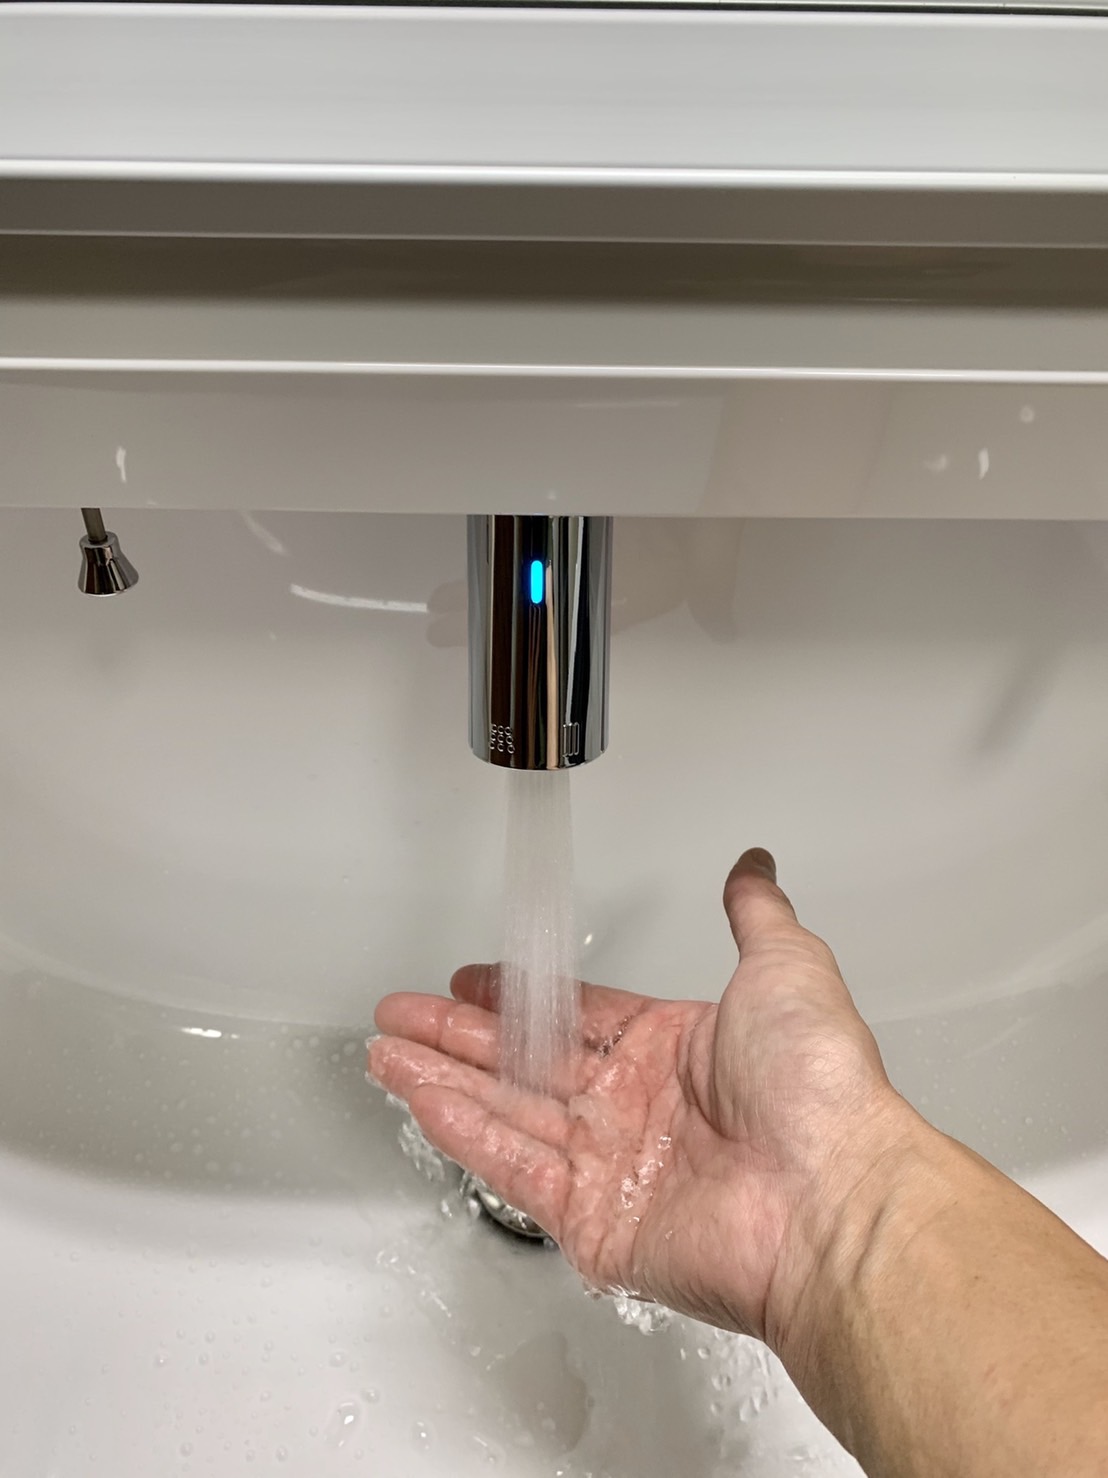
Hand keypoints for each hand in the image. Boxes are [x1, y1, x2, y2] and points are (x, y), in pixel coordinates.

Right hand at [368, 849, 912, 1350]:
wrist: (830, 1198)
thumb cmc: (818, 1088)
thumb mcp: (785, 968)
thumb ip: (754, 915)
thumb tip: (754, 864)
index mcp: (678, 1052)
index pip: (578, 1017)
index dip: (521, 997)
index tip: (473, 980)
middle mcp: (641, 1109)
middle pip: (528, 1063)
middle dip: (459, 1034)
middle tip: (403, 1012)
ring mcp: (615, 1169)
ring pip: (508, 1112)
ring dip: (444, 1080)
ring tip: (388, 1051)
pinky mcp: (596, 1225)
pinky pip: (515, 1169)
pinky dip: (465, 1132)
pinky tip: (422, 1099)